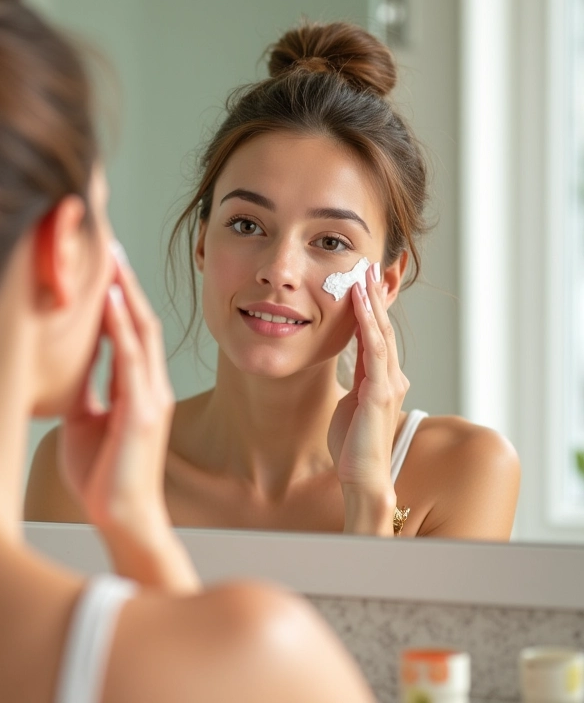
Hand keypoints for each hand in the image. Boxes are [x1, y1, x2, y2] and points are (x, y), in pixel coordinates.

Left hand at [57, 252, 174, 543]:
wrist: (121, 518)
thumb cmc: (103, 475)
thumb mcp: (86, 421)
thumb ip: (85, 388)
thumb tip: (68, 360)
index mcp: (138, 389)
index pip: (130, 332)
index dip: (119, 298)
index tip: (102, 266)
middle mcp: (150, 386)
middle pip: (141, 321)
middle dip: (125, 283)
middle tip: (108, 246)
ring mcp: (151, 396)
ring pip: (141, 331)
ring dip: (125, 294)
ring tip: (111, 260)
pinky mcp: (143, 411)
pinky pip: (132, 359)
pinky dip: (121, 326)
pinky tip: (111, 300)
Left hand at [327, 262, 408, 532]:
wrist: (363, 476)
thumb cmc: (353, 445)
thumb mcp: (352, 405)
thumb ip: (357, 385)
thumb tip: (355, 369)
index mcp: (382, 379)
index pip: (377, 336)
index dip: (370, 309)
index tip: (362, 283)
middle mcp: (390, 377)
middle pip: (383, 327)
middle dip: (374, 297)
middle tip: (367, 266)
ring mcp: (387, 383)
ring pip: (381, 332)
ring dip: (372, 302)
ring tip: (363, 274)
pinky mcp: (379, 392)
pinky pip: (374, 349)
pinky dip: (368, 322)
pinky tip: (359, 302)